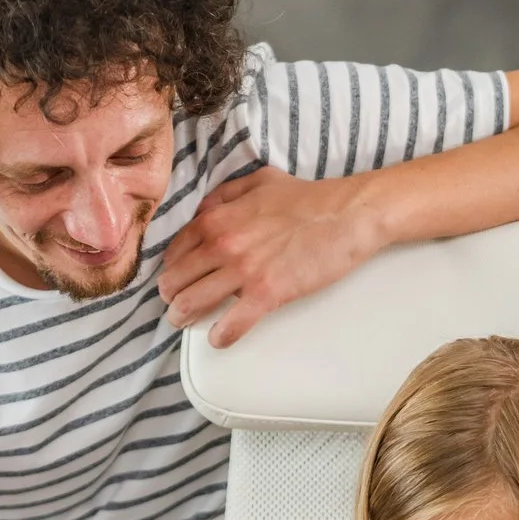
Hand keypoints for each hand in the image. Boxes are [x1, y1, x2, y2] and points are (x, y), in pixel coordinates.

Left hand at [157, 169, 388, 345]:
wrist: (347, 214)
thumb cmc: (308, 198)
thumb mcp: (259, 181)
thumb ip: (225, 195)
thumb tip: (202, 210)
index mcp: (217, 218)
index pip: (174, 251)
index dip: (171, 269)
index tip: (175, 279)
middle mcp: (223, 244)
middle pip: (175, 281)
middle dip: (171, 297)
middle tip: (176, 306)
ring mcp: (243, 271)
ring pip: (192, 304)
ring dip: (183, 317)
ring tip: (186, 322)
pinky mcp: (266, 294)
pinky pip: (230, 325)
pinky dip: (220, 336)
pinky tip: (219, 338)